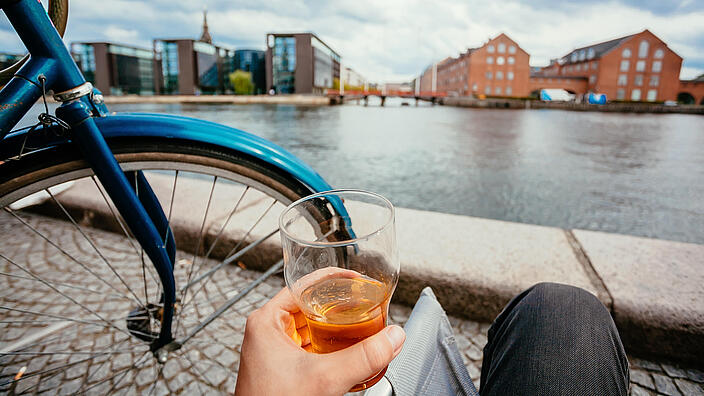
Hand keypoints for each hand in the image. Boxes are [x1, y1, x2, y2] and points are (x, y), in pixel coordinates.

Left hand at [235, 287, 405, 395]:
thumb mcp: (324, 378)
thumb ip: (362, 356)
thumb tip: (392, 338)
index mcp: (266, 322)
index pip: (303, 286)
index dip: (333, 280)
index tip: (355, 279)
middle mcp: (267, 333)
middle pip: (310, 307)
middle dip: (340, 307)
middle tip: (363, 304)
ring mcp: (274, 353)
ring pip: (312, 330)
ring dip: (337, 330)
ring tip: (361, 327)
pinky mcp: (282, 371)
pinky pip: (311, 350)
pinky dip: (331, 349)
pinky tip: (348, 355)